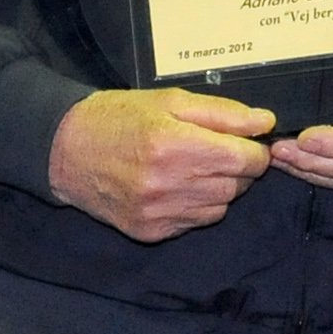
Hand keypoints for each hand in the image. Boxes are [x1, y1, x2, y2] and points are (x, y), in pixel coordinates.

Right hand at [47, 86, 273, 242]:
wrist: (67, 150)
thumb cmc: (119, 118)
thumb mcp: (170, 101)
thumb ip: (223, 113)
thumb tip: (265, 122)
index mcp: (173, 144)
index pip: (244, 160)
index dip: (254, 150)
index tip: (245, 143)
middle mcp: (167, 183)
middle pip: (236, 185)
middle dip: (237, 169)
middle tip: (214, 152)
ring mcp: (158, 212)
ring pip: (219, 207)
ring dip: (218, 188)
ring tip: (192, 168)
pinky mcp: (150, 231)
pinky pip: (195, 222)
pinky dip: (196, 206)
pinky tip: (175, 187)